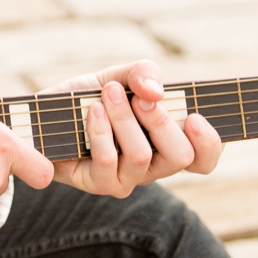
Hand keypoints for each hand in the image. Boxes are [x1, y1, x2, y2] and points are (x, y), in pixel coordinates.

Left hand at [43, 60, 223, 196]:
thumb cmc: (91, 95)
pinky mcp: (99, 183)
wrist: (47, 112)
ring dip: (124, 119)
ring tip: (106, 95)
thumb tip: (156, 92)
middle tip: (141, 98)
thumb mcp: (120, 75)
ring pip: (142, 156)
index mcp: (170, 142)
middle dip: (162, 122)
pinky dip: (101, 131)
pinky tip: (91, 112)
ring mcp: (127, 179)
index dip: (210, 143)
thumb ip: (144, 73)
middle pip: (181, 157)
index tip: (196, 117)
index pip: (205, 159)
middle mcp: (154, 166)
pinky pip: (109, 161)